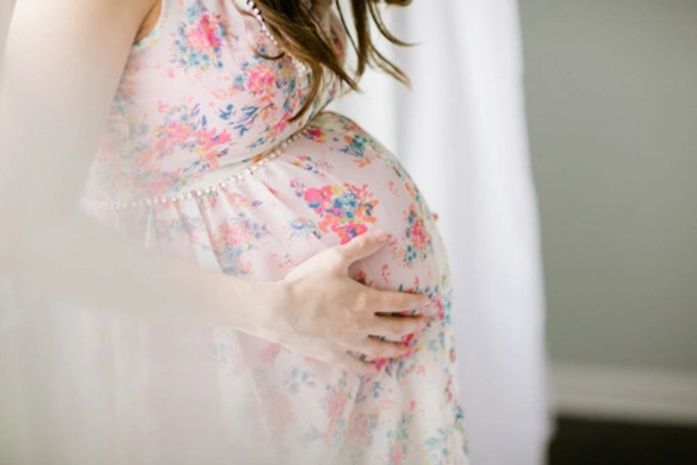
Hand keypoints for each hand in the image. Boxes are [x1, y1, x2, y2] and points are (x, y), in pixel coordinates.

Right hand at [264, 230, 430, 375]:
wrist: (280, 311)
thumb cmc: (307, 283)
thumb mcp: (334, 258)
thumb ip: (360, 247)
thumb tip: (385, 235)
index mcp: (365, 300)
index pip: (398, 302)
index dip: (414, 302)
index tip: (426, 303)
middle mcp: (362, 324)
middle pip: (394, 327)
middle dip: (411, 326)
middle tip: (423, 325)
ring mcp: (349, 343)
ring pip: (380, 349)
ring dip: (396, 348)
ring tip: (406, 349)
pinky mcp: (334, 355)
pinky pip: (355, 365)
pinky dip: (367, 369)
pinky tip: (374, 371)